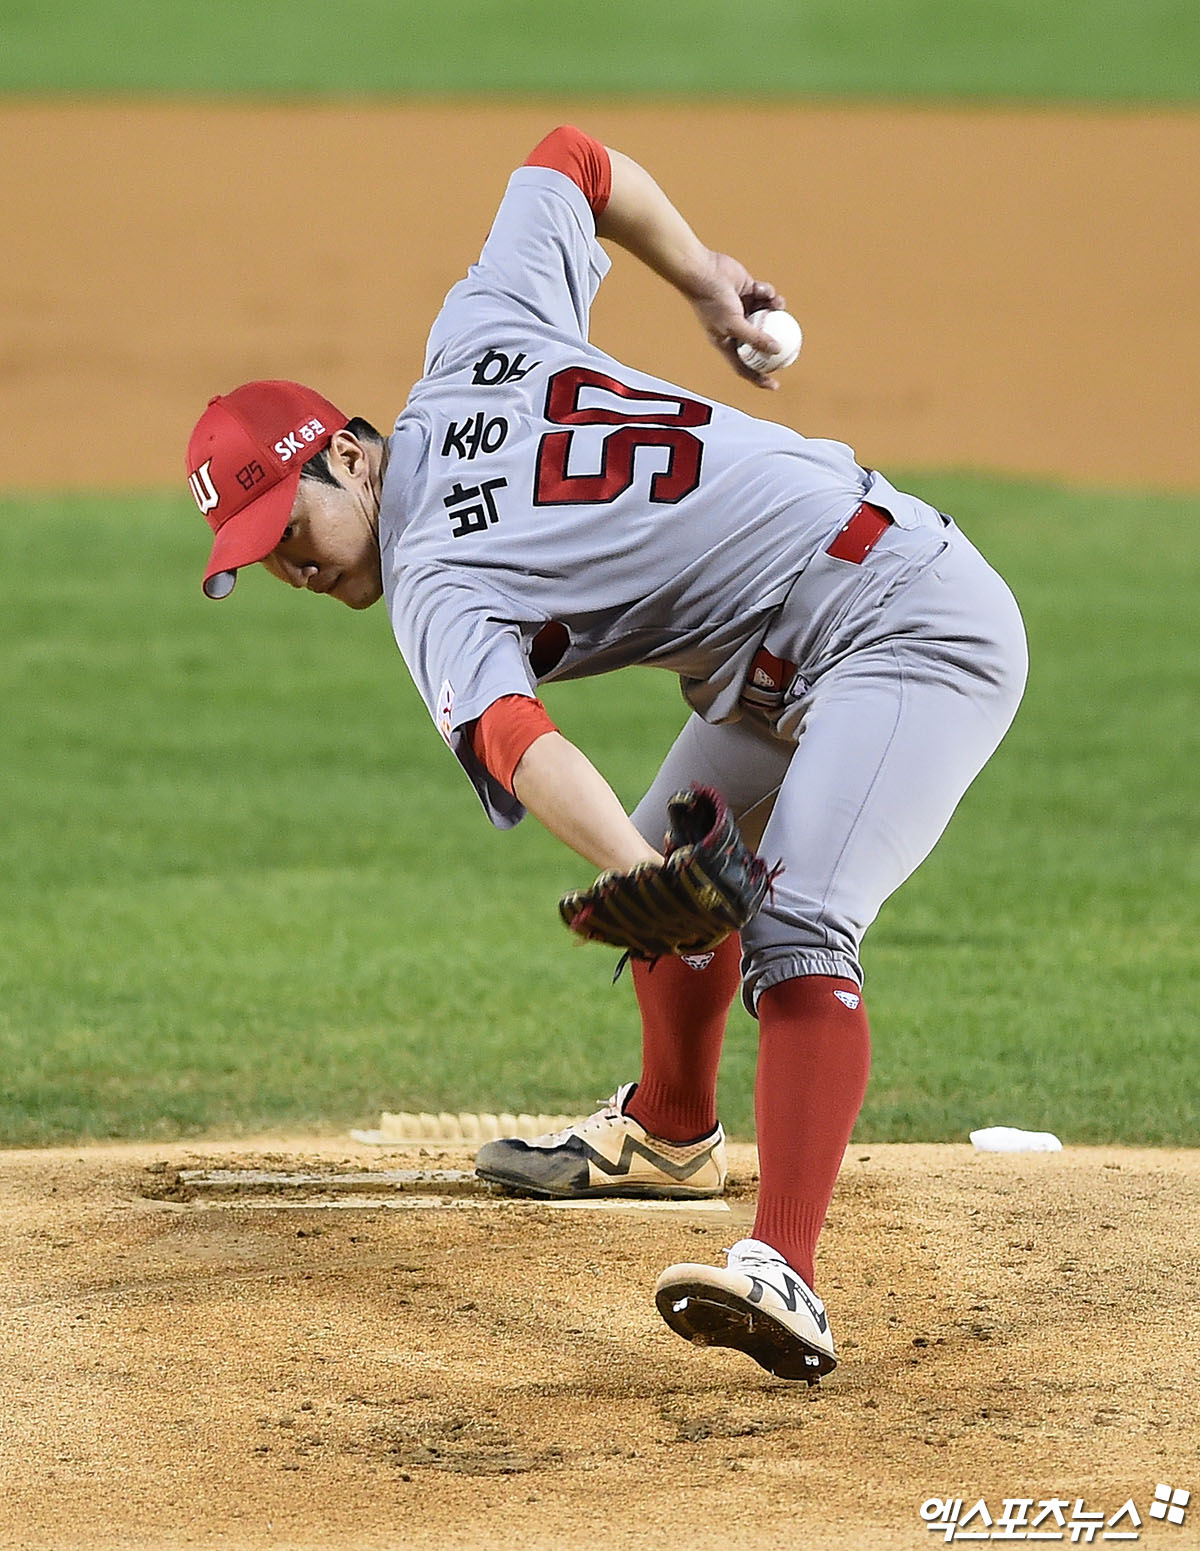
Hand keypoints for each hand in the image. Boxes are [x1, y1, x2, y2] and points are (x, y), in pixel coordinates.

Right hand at [687, 252, 786, 390]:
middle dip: (775, 343)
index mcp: (727, 341)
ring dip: (774, 310)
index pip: (745, 366)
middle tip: (792, 345)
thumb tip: (777, 350)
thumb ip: (755, 339)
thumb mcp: (734, 324)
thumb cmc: (712, 301)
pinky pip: (765, 296)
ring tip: (777, 304)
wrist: (703, 271)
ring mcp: (742, 309)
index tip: (775, 385)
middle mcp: (735, 327)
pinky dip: (766, 293)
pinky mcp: (748, 291)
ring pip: (767, 316)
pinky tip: (762, 289)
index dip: (759, 378)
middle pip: (760, 342)